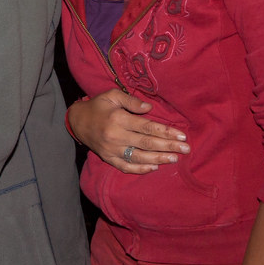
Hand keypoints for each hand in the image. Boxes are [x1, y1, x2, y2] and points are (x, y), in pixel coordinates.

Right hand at [69, 89, 189, 173]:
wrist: (77, 121)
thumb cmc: (98, 106)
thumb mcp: (112, 95)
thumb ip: (131, 101)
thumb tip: (150, 108)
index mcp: (118, 119)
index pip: (147, 127)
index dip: (165, 132)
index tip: (181, 135)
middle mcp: (116, 136)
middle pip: (147, 143)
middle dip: (168, 146)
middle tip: (186, 149)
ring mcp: (112, 150)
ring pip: (139, 157)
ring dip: (158, 159)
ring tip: (175, 158)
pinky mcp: (108, 158)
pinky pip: (126, 167)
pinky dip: (140, 169)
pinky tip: (154, 167)